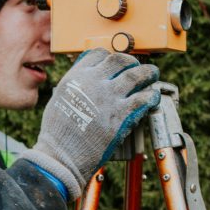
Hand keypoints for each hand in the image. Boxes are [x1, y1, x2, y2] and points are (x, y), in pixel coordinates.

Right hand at [20, 49, 159, 199]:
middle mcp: (94, 83)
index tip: (115, 65)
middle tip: (137, 67)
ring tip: (152, 75)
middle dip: (131, 61)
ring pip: (137, 75)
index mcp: (76, 77)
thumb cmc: (58, 133)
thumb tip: (85, 80)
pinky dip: (151, 95)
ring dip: (148, 73)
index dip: (110, 58)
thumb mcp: (59, 99)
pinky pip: (144, 98)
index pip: (99, 55)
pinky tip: (152, 97)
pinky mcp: (122, 115)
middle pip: (120, 60)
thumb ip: (74, 85)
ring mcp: (109, 98)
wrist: (62, 155)